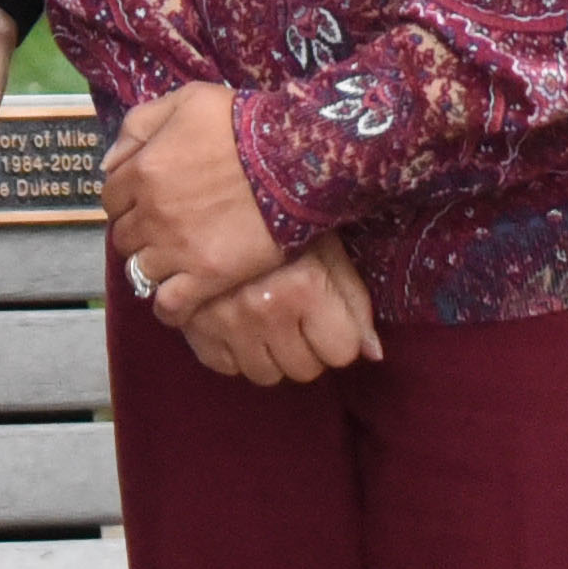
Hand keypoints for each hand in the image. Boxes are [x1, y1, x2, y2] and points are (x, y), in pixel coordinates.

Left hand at [105, 83, 284, 321]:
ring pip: (140, 270)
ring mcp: (177, 249)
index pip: (111, 197)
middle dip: (138, 231)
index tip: (147, 199)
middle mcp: (151, 214)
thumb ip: (139, 124)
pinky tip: (178, 298)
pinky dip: (168, 306)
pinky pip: (170, 305)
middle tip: (164, 227)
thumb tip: (109, 161)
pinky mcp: (206, 276)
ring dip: (151, 265)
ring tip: (173, 260)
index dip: (127, 198)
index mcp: (143, 171)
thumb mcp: (187, 100)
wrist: (295, 157)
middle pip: (123, 236)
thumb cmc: (242, 122)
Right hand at [182, 230, 383, 384]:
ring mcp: (225, 323)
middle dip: (307, 348)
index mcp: (304, 287)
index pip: (341, 352)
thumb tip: (374, 353)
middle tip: (297, 315)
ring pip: (265, 375)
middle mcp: (265, 311)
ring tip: (269, 318)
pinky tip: (238, 321)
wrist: (204, 193)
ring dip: (271, 353)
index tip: (327, 315)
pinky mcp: (193, 328)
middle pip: (304, 370)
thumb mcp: (325, 244)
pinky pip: (225, 366)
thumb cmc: (278, 215)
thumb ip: (353, 298)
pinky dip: (234, 351)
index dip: (338, 335)